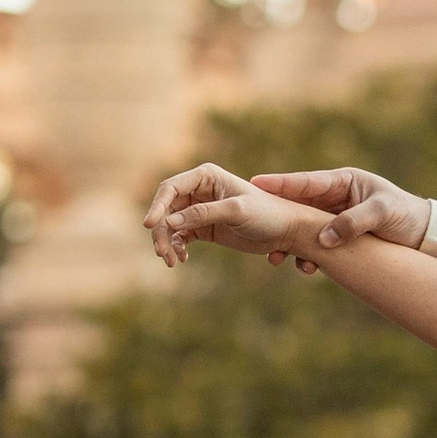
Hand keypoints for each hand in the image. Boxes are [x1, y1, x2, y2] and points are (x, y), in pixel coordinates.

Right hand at [142, 165, 323, 267]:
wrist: (286, 231)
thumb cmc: (266, 214)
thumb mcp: (235, 211)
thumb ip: (202, 214)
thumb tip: (169, 222)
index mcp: (206, 176)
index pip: (171, 188)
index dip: (157, 205)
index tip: (150, 225)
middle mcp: (199, 190)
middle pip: (166, 208)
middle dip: (160, 230)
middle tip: (161, 253)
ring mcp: (200, 209)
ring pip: (170, 224)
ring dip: (166, 241)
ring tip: (171, 260)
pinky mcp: (203, 227)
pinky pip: (180, 236)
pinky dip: (176, 247)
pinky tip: (181, 259)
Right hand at [250, 166, 431, 262]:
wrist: (423, 236)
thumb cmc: (406, 215)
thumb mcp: (383, 212)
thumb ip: (354, 222)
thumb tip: (323, 239)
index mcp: (341, 182)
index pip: (305, 182)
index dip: (279, 184)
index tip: (255, 183)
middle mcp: (332, 199)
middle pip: (295, 207)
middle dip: (276, 219)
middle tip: (254, 228)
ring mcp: (332, 219)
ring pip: (300, 229)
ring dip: (289, 243)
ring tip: (277, 258)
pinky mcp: (336, 239)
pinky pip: (314, 246)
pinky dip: (307, 256)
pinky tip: (305, 268)